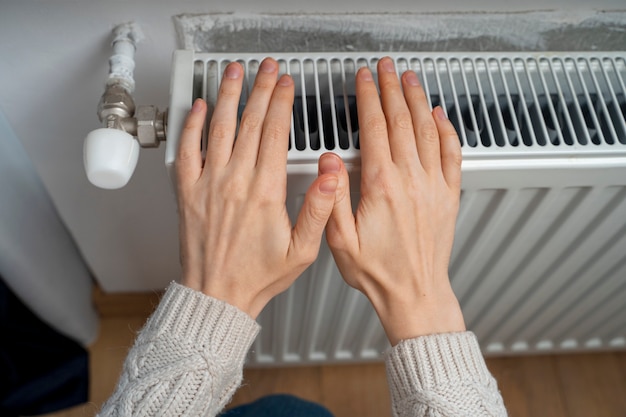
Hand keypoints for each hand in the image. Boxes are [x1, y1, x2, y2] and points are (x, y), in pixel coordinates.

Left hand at [176, 58, 338, 318]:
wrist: (217, 294)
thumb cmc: (257, 275)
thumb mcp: (302, 250)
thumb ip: (318, 209)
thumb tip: (331, 176)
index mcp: (264, 191)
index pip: (275, 133)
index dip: (282, 103)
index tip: (287, 86)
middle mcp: (235, 180)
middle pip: (250, 122)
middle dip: (260, 89)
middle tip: (266, 69)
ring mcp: (208, 183)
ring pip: (220, 128)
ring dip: (229, 96)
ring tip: (235, 73)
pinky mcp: (188, 192)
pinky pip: (188, 150)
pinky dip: (194, 125)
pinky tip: (202, 108)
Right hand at [325, 57, 465, 344]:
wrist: (415, 294)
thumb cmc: (378, 273)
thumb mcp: (340, 241)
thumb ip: (331, 198)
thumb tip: (328, 162)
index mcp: (382, 186)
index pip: (375, 128)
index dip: (368, 98)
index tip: (364, 80)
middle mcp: (411, 180)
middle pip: (401, 121)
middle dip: (392, 89)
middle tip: (387, 68)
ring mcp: (433, 186)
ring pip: (426, 130)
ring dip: (417, 101)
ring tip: (410, 80)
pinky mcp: (448, 196)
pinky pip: (451, 154)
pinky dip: (446, 130)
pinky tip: (441, 116)